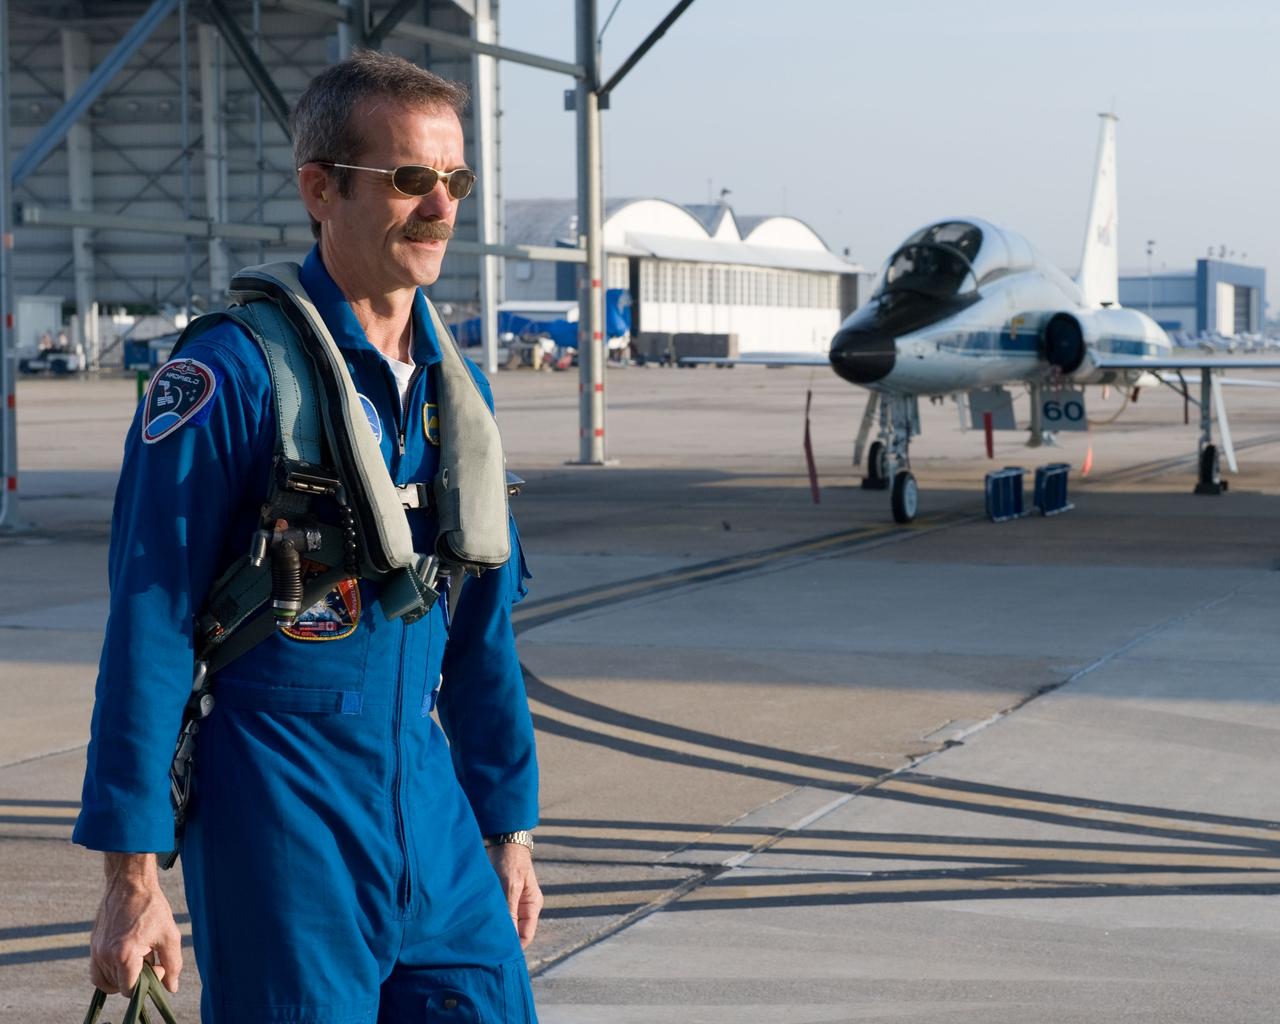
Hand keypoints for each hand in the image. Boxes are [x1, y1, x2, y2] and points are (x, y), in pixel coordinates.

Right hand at [90, 853, 182, 994]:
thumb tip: (171, 988)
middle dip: (136, 978)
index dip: (147, 983)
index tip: (157, 964)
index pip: (130, 990)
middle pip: (118, 986)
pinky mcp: (92, 944)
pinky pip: (96, 971)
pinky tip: (127, 954)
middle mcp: (104, 956)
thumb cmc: (152, 907)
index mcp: (124, 955)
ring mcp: (95, 950)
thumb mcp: (169, 935)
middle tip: (150, 957)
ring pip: (105, 981)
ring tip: (139, 954)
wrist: (130, 883)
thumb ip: (172, 964)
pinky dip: (110, 971)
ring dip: (123, 975)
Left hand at [486, 842, 542, 947]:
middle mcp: (523, 907)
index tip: (498, 957)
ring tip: (478, 940)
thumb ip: (510, 911)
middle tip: (484, 952)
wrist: (502, 838)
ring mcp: (511, 902)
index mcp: (532, 905)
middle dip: (502, 941)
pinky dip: (487, 920)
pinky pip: (495, 915)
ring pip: (504, 925)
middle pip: (515, 933)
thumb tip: (509, 938)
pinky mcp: (499, 898)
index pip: (526, 936)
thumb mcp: (510, 885)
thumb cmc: (510, 859)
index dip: (514, 948)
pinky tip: (475, 925)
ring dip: (493, 930)